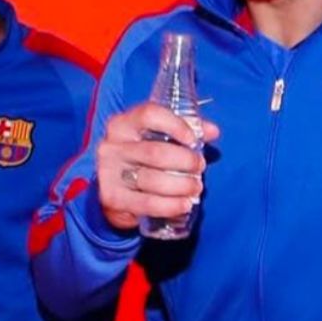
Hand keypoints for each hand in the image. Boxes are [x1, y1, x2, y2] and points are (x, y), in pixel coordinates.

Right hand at [97, 103, 219, 230]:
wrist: (113, 186)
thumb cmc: (141, 155)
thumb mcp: (157, 137)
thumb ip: (185, 129)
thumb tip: (212, 131)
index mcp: (123, 123)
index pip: (149, 115)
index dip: (175, 125)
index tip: (193, 140)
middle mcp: (112, 146)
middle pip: (155, 152)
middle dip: (185, 161)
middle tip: (200, 167)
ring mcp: (109, 172)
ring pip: (152, 180)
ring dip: (181, 185)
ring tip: (196, 187)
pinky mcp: (112, 197)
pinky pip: (146, 203)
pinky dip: (170, 205)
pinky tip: (184, 204)